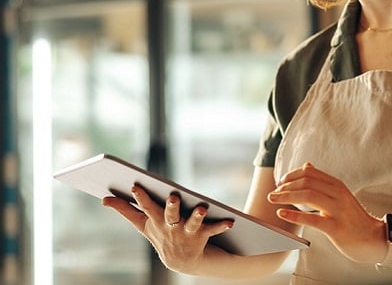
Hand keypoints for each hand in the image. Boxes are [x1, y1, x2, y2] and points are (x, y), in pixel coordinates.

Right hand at [102, 185, 233, 273]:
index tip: (136, 186)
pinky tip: (230, 221)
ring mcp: (186, 233)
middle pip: (169, 215)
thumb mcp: (143, 224)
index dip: (141, 197)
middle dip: (171, 207)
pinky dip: (222, 225)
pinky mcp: (202, 236)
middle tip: (173, 197)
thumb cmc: (161, 235)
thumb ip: (125, 210)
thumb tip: (103, 199)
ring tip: (201, 208)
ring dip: (197, 216)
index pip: (146, 207)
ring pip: (192, 223)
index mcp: (156, 221)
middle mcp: (170, 227)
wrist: (182, 261)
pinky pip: (213, 229)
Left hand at [267, 163, 386, 263]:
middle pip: (307, 182)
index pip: (310, 173)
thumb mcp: (340, 195)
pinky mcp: (336, 227)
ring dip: (286, 196)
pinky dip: (294, 215)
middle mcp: (338, 194)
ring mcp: (338, 210)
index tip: (280, 183)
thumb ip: (323, 182)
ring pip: (308, 196)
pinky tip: (282, 214)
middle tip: (273, 193)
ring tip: (273, 200)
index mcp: (337, 185)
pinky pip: (312, 219)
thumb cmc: (352, 218)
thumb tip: (306, 165)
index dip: (291, 176)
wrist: (373, 238)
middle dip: (285, 186)